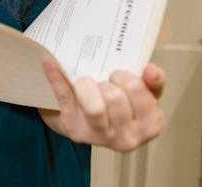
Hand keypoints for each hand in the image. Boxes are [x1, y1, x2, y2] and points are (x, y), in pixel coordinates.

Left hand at [39, 60, 165, 151]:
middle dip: (108, 83)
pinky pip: (64, 98)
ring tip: (88, 84)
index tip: (119, 75)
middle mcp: (127, 138)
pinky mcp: (74, 130)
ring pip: (94, 107)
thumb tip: (151, 70)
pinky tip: (48, 63)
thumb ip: (152, 81)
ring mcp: (99, 136)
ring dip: (87, 86)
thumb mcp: (143, 94)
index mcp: (150, 125)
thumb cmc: (121, 105)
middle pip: (115, 97)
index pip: (139, 92)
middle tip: (104, 82)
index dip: (127, 79)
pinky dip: (56, 78)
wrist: (90, 121)